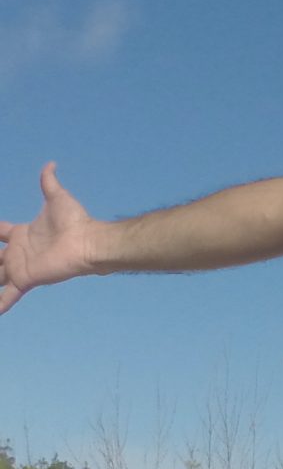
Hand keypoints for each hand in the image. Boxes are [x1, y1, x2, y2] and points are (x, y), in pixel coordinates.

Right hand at [0, 162, 99, 317]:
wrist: (88, 241)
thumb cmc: (75, 222)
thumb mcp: (57, 198)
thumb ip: (49, 183)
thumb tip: (51, 164)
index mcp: (21, 234)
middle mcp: (18, 252)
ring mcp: (20, 267)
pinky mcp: (26, 279)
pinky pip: (8, 295)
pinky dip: (0, 304)